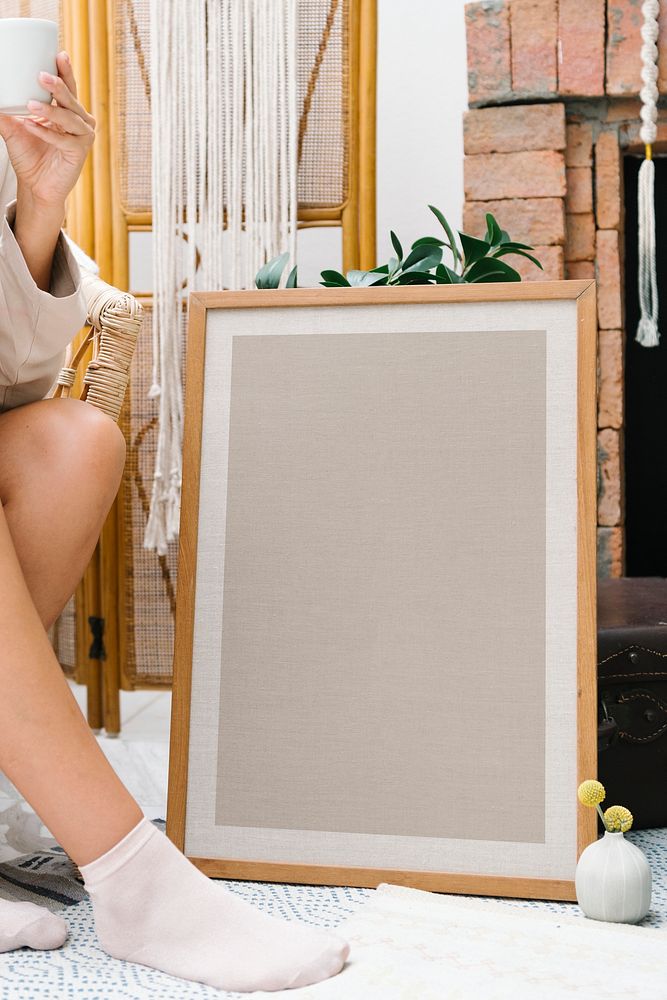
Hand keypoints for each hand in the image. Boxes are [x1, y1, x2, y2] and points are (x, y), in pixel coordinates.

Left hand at [0, 51, 94, 212]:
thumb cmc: (29, 156)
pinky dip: (47, 133)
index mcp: (67, 112)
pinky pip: (64, 140)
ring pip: (70, 118)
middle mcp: (79, 122)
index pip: (69, 87)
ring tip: (31, 104)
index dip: (66, 71)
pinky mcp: (80, 153)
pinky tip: (32, 126)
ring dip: (51, 110)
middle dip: (58, 85)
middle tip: (42, 74)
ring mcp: (82, 137)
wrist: (36, 186)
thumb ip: (5, 111)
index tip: (59, 54)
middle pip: (71, 99)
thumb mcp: (14, 128)